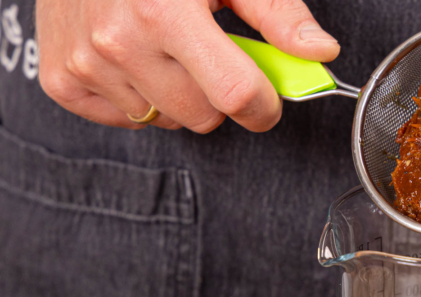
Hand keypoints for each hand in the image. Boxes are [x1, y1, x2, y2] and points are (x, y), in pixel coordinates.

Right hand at [36, 0, 339, 131]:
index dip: (265, 105)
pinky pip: (125, 121)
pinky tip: (136, 59)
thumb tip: (320, 52)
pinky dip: (138, 97)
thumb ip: (277, 14)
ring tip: (166, 46)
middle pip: (204, 117)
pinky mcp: (61, 78)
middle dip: (219, 94)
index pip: (236, 95)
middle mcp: (120, 41)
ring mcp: (85, 63)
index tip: (267, 98)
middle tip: (208, 53)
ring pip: (167, 121)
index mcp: (166, 12)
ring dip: (177, 93)